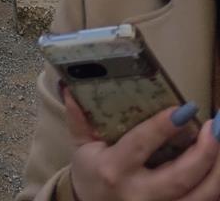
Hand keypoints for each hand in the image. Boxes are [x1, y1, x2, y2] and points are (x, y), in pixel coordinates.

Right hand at [65, 91, 219, 198]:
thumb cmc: (91, 175)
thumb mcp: (81, 147)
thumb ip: (78, 118)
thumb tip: (70, 85)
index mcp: (113, 170)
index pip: (140, 146)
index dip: (162, 128)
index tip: (183, 109)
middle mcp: (138, 195)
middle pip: (178, 177)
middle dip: (203, 153)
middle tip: (214, 127)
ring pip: (198, 198)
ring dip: (217, 172)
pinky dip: (214, 189)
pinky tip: (218, 167)